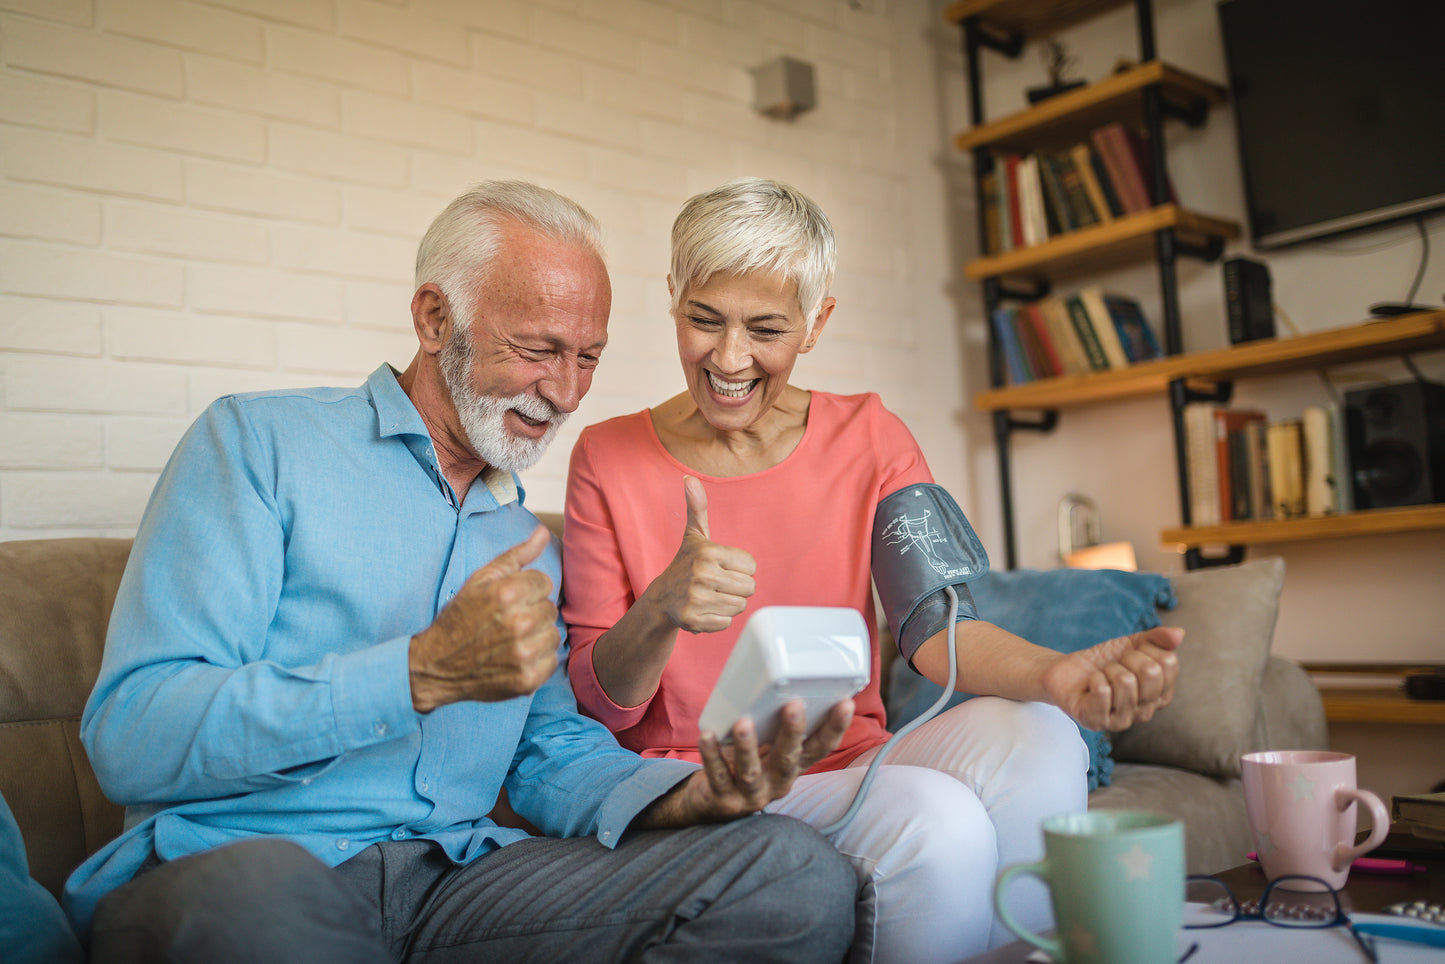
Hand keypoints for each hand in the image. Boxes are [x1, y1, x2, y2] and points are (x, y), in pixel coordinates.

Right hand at [409, 526, 558, 712]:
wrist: (438, 665)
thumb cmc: (460, 618)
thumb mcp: (481, 579)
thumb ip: (516, 555)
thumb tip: (544, 532)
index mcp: (507, 593)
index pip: (544, 582)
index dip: (526, 590)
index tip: (508, 601)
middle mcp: (518, 622)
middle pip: (549, 608)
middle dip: (531, 612)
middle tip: (506, 622)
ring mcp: (523, 653)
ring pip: (553, 635)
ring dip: (536, 636)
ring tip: (510, 640)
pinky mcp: (527, 679)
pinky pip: (551, 661)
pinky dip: (537, 660)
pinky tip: (515, 658)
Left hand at [637, 698, 855, 827]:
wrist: (713, 802)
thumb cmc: (745, 764)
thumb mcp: (768, 746)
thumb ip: (777, 723)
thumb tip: (784, 677)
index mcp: (794, 766)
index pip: (820, 748)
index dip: (835, 728)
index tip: (845, 703)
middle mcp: (778, 782)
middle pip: (789, 759)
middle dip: (793, 732)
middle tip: (794, 705)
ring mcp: (752, 795)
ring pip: (752, 772)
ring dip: (748, 747)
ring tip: (743, 722)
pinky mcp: (725, 800)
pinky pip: (717, 776)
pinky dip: (712, 755)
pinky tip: (708, 736)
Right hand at [647, 477, 756, 633]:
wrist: (661, 599)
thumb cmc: (685, 564)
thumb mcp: (694, 535)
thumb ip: (697, 507)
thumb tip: (689, 479)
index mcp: (708, 552)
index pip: (751, 566)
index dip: (739, 568)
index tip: (721, 568)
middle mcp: (702, 574)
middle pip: (749, 588)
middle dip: (736, 588)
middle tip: (716, 584)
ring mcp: (697, 599)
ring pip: (740, 606)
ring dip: (728, 603)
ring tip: (710, 596)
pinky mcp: (694, 620)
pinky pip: (727, 622)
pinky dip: (718, 619)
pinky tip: (704, 610)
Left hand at [1042, 626, 1182, 731]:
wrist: (1067, 670)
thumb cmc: (1104, 661)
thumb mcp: (1132, 644)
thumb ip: (1157, 639)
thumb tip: (1179, 634)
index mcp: (1160, 695)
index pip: (1168, 663)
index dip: (1145, 650)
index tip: (1130, 655)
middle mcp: (1145, 712)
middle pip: (1150, 672)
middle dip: (1127, 659)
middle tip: (1113, 666)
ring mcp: (1121, 721)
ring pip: (1125, 681)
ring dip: (1107, 670)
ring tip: (1101, 676)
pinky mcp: (1095, 722)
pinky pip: (1102, 692)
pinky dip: (1093, 679)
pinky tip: (1090, 685)